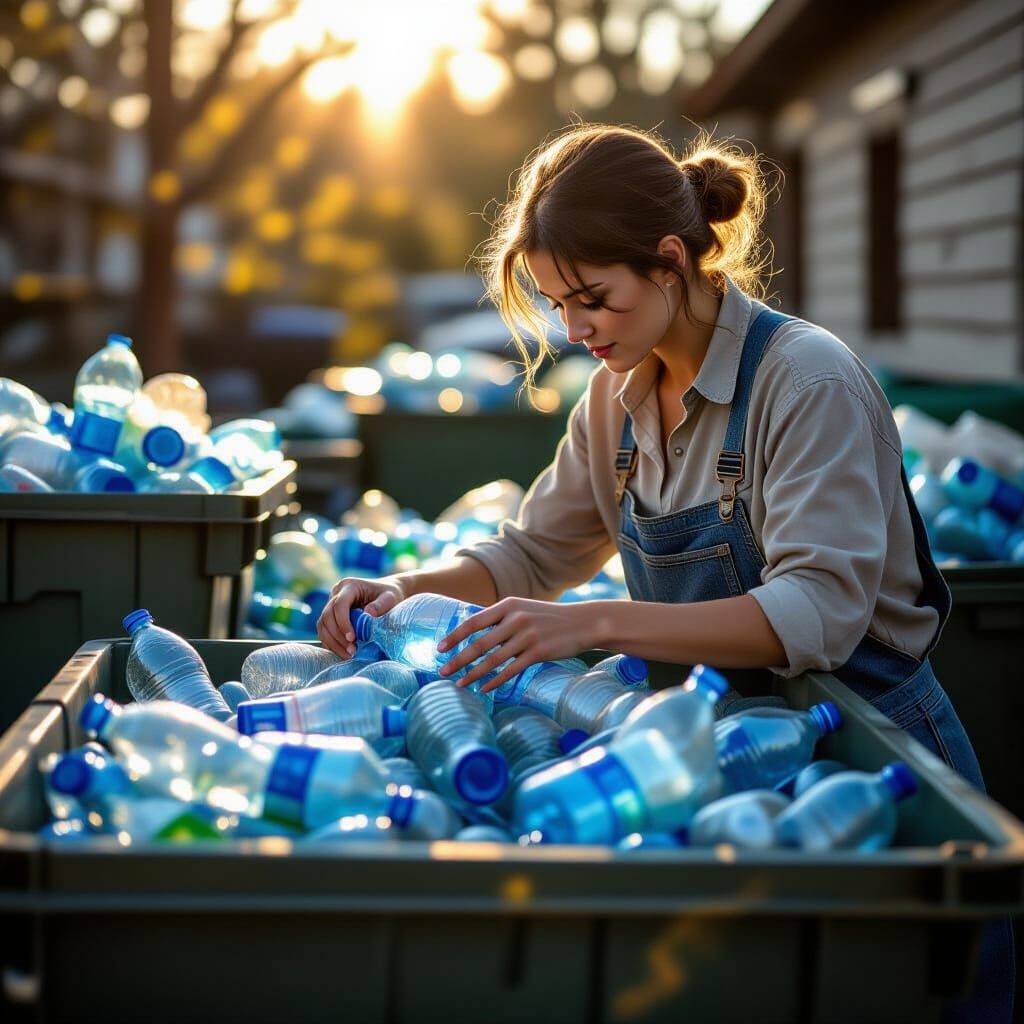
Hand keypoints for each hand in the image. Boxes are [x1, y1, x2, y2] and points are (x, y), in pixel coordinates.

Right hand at [316, 575, 407, 657]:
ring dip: (333, 642)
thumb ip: (381, 605)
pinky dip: (332, 643)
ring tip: (348, 654)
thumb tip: (368, 614)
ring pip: (322, 624)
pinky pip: (325, 630)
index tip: (352, 638)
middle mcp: (336, 593)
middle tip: (352, 651)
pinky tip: (343, 652)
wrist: (386, 593)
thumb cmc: (390, 595)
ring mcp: (331, 603)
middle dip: (337, 636)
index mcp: (349, 586)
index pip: (339, 605)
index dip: (343, 623)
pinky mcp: (331, 615)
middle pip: (327, 616)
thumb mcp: (390, 598)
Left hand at [437, 597, 595, 692]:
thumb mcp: (524, 609)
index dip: (454, 636)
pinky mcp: (538, 653)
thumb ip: (502, 618)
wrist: (584, 622)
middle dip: (458, 659)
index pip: (473, 622)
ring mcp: (527, 636)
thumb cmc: (550, 618)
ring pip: (493, 660)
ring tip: (460, 684)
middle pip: (479, 643)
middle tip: (442, 671)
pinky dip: (495, 681)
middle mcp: (515, 619)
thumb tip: (474, 632)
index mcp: (508, 606)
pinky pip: (510, 670)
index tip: (440, 648)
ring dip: (473, 674)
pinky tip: (484, 689)